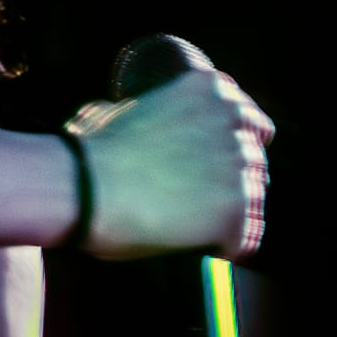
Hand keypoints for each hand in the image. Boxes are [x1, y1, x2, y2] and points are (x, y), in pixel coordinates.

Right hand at [67, 68, 272, 258]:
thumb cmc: (92, 151)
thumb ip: (144, 110)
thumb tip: (130, 120)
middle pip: (255, 160)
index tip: (220, 160)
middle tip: (198, 196)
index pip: (252, 120)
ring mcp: (237, 167)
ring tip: (196, 224)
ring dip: (232, 212)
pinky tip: (204, 246)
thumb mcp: (123, 107)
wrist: (82, 187)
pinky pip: (248, 238)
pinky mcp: (235, 211)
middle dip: (232, 178)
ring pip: (255, 198)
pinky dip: (229, 246)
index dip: (239, 143)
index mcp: (208, 89)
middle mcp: (231, 122)